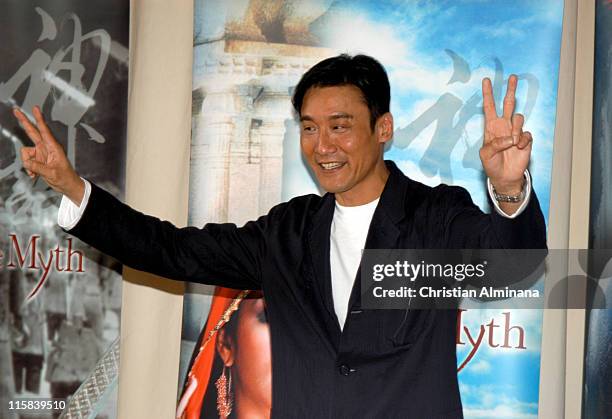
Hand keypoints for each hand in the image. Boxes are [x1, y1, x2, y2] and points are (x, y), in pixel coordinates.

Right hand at [14, 106, 84, 204]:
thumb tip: (26, 162)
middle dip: (24, 122)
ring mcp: (41, 153)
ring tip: (35, 173)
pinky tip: (34, 175)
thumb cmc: (65, 178)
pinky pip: (27, 160)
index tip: (35, 108)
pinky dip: (28, 168)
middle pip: (32, 132)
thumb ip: (37, 167)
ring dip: (27, 163)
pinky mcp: (38, 159)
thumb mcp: (52, 173)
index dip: (39, 119)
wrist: (67, 186)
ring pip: (26, 152)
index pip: (44, 130)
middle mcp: (46, 148)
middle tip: (16, 111)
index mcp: (53, 147)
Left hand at [480, 75, 531, 194]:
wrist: (504, 176)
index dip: (488, 94)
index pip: (489, 106)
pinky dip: (523, 141)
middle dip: (511, 89)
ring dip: (516, 129)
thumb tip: (510, 138)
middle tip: (513, 77)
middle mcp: (504, 126)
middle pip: (509, 103)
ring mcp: (515, 131)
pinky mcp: (525, 139)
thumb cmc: (491, 164)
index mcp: (491, 126)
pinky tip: (519, 148)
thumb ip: (495, 144)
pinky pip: (526, 133)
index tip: (486, 80)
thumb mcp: (485, 154)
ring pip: (519, 117)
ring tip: (512, 143)